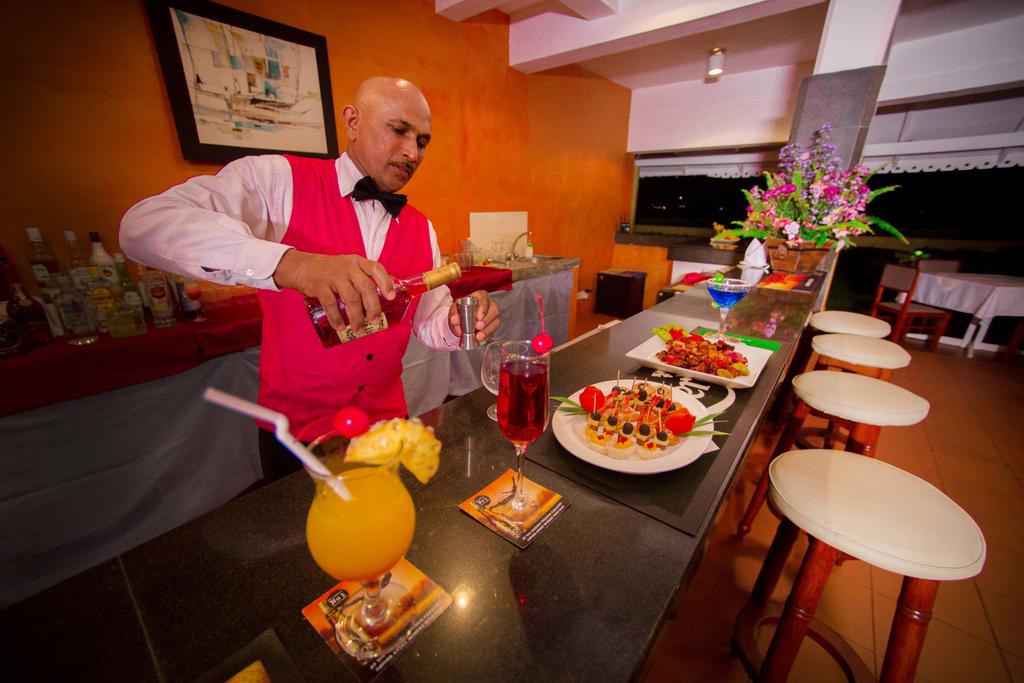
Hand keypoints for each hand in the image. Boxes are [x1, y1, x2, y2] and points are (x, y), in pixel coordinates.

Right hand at [273, 249, 393, 330]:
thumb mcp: (349, 266)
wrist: (302, 267)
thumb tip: (388, 291)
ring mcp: (334, 276)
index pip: (376, 269)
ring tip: (359, 329)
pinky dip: (337, 318)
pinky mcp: (320, 286)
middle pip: (366, 288)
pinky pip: (331, 305)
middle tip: (375, 320)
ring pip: (350, 299)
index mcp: (358, 262)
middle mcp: (348, 267)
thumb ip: (365, 276)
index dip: (386, 282)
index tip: (392, 297)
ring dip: (356, 317)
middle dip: (373, 307)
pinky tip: (340, 326)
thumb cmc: (331, 270)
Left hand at [449, 290, 499, 342]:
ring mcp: (493, 316)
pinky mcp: (493, 326)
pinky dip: (487, 336)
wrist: (461, 321)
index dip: (483, 308)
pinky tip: (481, 339)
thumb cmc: (460, 311)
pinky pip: (494, 331)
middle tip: (478, 327)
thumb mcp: (455, 310)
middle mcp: (490, 305)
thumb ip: (454, 314)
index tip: (479, 317)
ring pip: (496, 321)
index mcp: (480, 296)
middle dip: (487, 320)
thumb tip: (455, 320)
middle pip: (494, 310)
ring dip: (488, 330)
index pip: (484, 299)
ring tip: (478, 336)